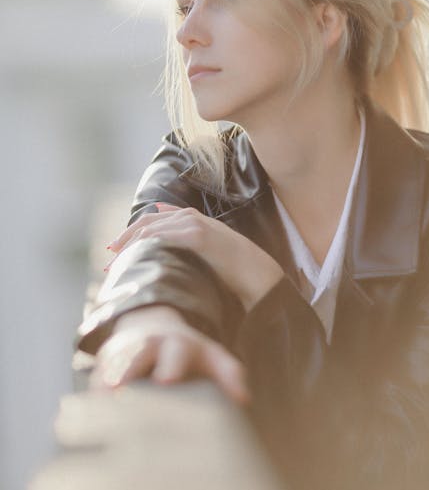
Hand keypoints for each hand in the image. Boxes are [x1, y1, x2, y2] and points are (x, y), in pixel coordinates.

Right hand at [89, 305, 249, 404]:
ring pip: (109, 365)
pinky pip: (94, 377)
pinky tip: (86, 410)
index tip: (166, 379)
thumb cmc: (187, 352)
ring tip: (96, 400)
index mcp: (177, 344)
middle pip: (134, 354)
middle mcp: (147, 345)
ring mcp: (123, 353)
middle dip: (127, 368)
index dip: (170, 364)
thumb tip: (243, 398)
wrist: (154, 327)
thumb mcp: (212, 357)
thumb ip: (229, 374)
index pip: (175, 353)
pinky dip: (91, 393)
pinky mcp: (104, 365)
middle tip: (117, 387)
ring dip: (102, 381)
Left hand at [107, 204, 283, 310]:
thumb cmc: (232, 268)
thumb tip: (163, 246)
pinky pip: (164, 237)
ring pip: (151, 230)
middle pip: (146, 223)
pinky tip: (136, 259)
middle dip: (125, 241)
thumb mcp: (205, 252)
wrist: (257, 273)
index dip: (130, 235)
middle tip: (109, 262)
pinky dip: (146, 246)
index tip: (115, 253)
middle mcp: (190, 217)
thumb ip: (186, 243)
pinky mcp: (199, 235)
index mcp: (191, 218)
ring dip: (130, 247)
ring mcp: (195, 224)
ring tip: (117, 265)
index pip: (151, 220)